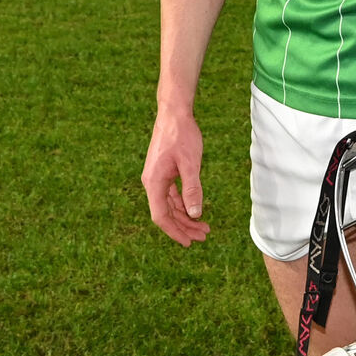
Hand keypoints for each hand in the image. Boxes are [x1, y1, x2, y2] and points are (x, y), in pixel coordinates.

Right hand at [141, 109, 210, 246]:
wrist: (174, 113)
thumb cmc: (182, 135)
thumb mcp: (190, 163)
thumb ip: (192, 189)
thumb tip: (195, 214)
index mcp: (154, 183)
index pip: (161, 217)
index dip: (175, 232)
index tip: (189, 242)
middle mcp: (152, 183)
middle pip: (166, 213)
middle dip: (184, 226)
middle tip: (203, 236)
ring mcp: (157, 177)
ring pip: (169, 204)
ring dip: (185, 216)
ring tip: (203, 226)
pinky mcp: (163, 171)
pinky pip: (171, 194)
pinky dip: (182, 203)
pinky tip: (195, 208)